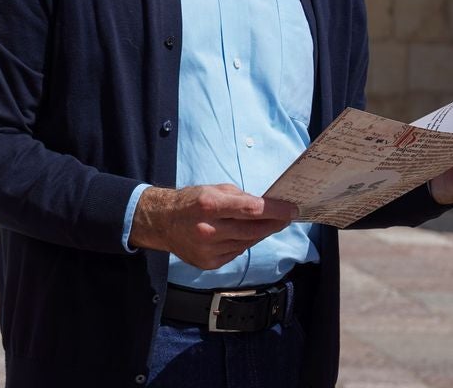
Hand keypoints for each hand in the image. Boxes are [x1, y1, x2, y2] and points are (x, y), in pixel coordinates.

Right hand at [129, 184, 296, 270]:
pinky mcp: (209, 263)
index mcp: (209, 205)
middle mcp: (208, 229)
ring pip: (247, 242)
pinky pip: (237, 252)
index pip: (252, 210)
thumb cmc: (189, 202)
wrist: (160, 222)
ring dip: (260, 233)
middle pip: (254, 229)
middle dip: (274, 223)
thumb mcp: (212, 189)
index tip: (292, 209)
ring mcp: (208, 249)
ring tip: (266, 224)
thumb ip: (239, 197)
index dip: (276, 210)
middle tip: (286, 217)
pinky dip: (243, 243)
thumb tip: (266, 206)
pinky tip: (242, 234)